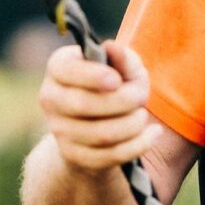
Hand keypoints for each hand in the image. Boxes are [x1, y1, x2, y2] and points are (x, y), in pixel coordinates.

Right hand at [37, 40, 161, 174]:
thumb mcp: (122, 66)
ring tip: (143, 115)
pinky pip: (110, 155)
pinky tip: (153, 133)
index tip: (116, 80)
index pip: (68, 71)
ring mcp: (59, 129)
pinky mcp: (73, 155)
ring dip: (133, 124)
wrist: (98, 122)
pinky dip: (138, 144)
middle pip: (85, 105)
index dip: (93, 76)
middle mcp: (51, 98)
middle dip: (123, 101)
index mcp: (58, 67)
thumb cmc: (113, 84)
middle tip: (141, 96)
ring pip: (101, 133)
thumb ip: (121, 56)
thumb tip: (113, 48)